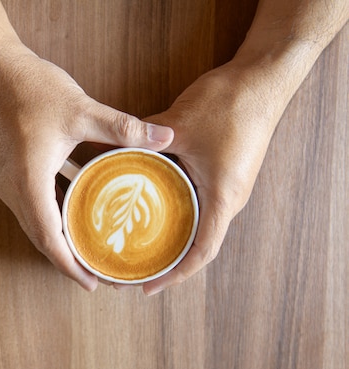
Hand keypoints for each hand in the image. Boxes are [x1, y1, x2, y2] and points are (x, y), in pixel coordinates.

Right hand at [0, 43, 174, 290]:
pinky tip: (72, 214)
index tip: (91, 283)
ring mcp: (5, 182)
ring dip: (58, 240)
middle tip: (96, 274)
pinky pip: (29, 206)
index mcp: (28, 181)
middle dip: (67, 260)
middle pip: (40, 238)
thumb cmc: (31, 89)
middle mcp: (12, 189)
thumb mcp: (82, 110)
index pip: (50, 238)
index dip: (70, 264)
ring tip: (87, 251)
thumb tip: (166, 137)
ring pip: (33, 223)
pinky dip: (50, 218)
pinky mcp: (6, 172)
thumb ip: (125, 128)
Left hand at [134, 62, 279, 294]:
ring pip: (199, 226)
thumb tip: (108, 150)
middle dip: (167, 261)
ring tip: (139, 246)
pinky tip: (152, 210)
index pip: (201, 253)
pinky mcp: (224, 174)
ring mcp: (228, 188)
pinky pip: (200, 205)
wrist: (263, 79)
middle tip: (133, 268)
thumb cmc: (230, 104)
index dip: (174, 275)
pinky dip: (177, 216)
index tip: (146, 286)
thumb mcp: (178, 125)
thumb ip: (143, 143)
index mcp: (222, 198)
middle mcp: (228, 200)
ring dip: (172, 239)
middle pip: (198, 245)